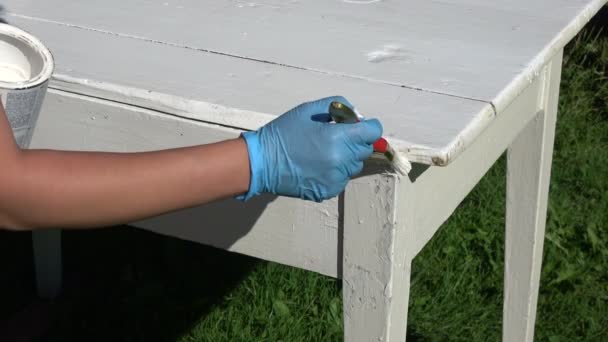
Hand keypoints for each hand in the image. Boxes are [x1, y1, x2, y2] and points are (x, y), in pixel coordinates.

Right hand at [238, 96, 381, 201]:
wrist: (261, 163)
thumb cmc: (282, 134)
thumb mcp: (308, 110)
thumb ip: (337, 107)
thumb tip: (355, 116)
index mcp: (338, 138)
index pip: (373, 132)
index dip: (368, 126)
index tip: (359, 126)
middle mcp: (341, 160)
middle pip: (364, 150)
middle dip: (355, 141)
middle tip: (334, 137)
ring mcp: (335, 178)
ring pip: (354, 166)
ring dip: (346, 158)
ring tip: (323, 152)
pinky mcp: (328, 191)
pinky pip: (342, 179)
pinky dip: (335, 172)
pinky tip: (316, 165)